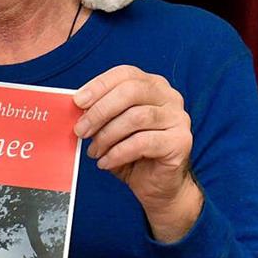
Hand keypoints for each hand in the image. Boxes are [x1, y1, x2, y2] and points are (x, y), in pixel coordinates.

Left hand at [73, 65, 202, 241]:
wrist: (156, 184)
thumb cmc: (132, 152)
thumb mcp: (112, 127)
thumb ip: (99, 112)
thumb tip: (76, 105)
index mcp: (152, 85)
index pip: (125, 74)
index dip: (99, 85)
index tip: (78, 102)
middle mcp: (169, 97)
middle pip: (131, 91)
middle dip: (100, 111)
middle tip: (81, 130)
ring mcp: (178, 118)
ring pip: (136, 117)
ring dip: (107, 136)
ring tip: (94, 151)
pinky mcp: (180, 142)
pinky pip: (143, 143)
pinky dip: (118, 153)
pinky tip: (106, 162)